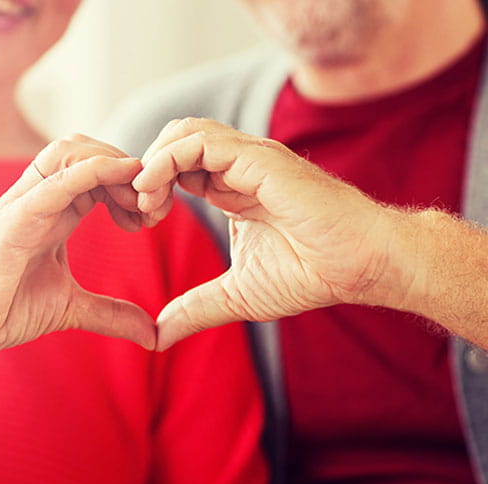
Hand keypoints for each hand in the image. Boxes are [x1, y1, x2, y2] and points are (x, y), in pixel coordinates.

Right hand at [0, 134, 155, 382]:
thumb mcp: (72, 307)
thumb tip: (153, 335)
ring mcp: (25, 202)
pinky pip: (55, 180)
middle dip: (127, 167)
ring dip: (113, 163)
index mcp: (55, 210)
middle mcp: (40, 197)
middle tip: (151, 206)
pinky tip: (121, 175)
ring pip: (70, 150)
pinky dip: (92, 170)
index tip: (152, 215)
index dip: (130, 182)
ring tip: (137, 200)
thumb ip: (112, 314)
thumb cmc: (6, 308)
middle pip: (86, 148)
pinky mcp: (14, 218)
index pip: (97, 170)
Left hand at [133, 118, 408, 349]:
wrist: (360, 266)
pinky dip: (167, 160)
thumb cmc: (311, 273)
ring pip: (183, 132)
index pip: (176, 165)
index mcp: (230, 187)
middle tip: (137, 210)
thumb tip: (158, 336)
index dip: (151, 186)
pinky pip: (200, 143)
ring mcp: (248, 157)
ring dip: (153, 162)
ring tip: (144, 201)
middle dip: (146, 169)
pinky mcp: (259, 158)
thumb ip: (195, 309)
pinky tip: (155, 193)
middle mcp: (237, 165)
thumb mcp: (237, 295)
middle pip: (174, 139)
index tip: (139, 221)